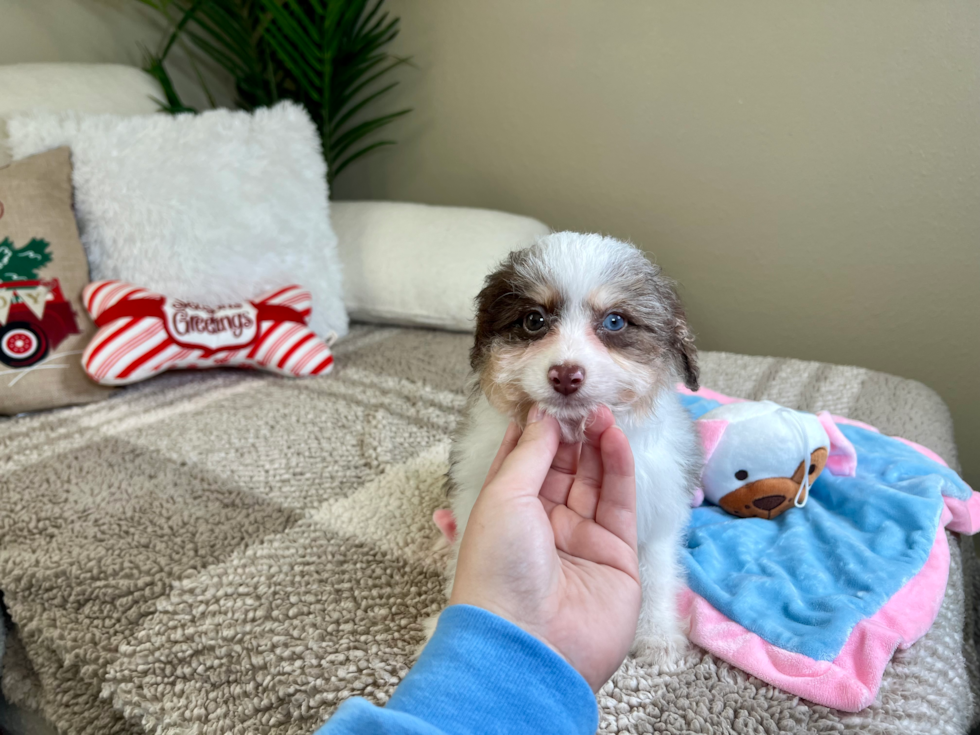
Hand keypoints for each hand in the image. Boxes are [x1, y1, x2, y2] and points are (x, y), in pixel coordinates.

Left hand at [449, 405, 640, 690]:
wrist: (528, 643)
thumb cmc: (498, 569)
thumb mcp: (502, 498)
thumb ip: (529, 454)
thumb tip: (543, 418)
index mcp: (506, 513)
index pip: (523, 462)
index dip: (536, 430)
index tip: (548, 397)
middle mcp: (542, 525)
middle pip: (562, 468)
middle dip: (571, 433)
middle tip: (581, 399)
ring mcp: (580, 540)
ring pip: (593, 481)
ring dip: (597, 444)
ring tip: (601, 411)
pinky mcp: (616, 554)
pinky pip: (619, 502)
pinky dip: (618, 467)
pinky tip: (614, 437)